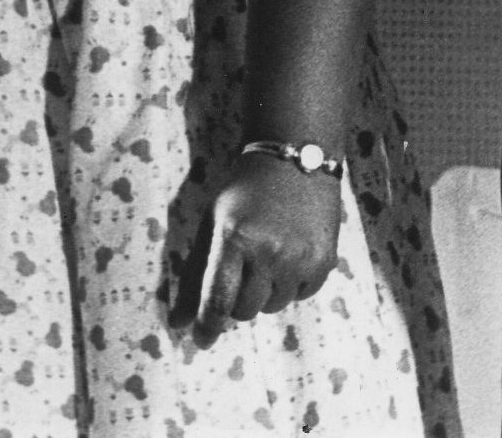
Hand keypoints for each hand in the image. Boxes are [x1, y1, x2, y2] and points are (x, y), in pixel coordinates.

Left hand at [170, 155, 341, 343]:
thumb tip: (178, 323)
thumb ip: (195, 275)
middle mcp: (269, 250)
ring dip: (265, 291)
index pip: (217, 301)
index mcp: (235, 238)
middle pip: (244, 311)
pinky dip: (291, 284)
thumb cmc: (246, 193)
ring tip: (268, 254)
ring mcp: (299, 257)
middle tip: (242, 269)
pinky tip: (290, 252)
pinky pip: (299, 296)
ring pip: (271, 306)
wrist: (295, 160)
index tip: (201, 340)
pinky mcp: (324, 261)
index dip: (206, 327)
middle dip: (237, 298)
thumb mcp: (213, 223)